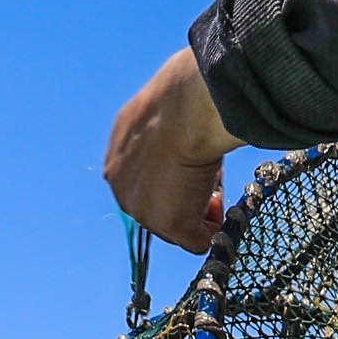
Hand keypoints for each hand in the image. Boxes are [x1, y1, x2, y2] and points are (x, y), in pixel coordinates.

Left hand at [106, 48, 233, 252]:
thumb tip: (186, 126)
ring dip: (200, 211)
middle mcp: (123, 187)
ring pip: (178, 226)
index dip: (173, 179)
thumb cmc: (180, 98)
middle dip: (187, 198)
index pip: (144, 180)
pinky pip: (197, 241)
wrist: (184, 109)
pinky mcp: (172, 225)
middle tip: (211, 180)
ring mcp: (145, 211)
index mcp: (117, 156)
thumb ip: (165, 129)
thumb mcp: (161, 110)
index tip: (194, 166)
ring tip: (215, 185)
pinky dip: (213, 229)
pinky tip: (220, 205)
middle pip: (158, 208)